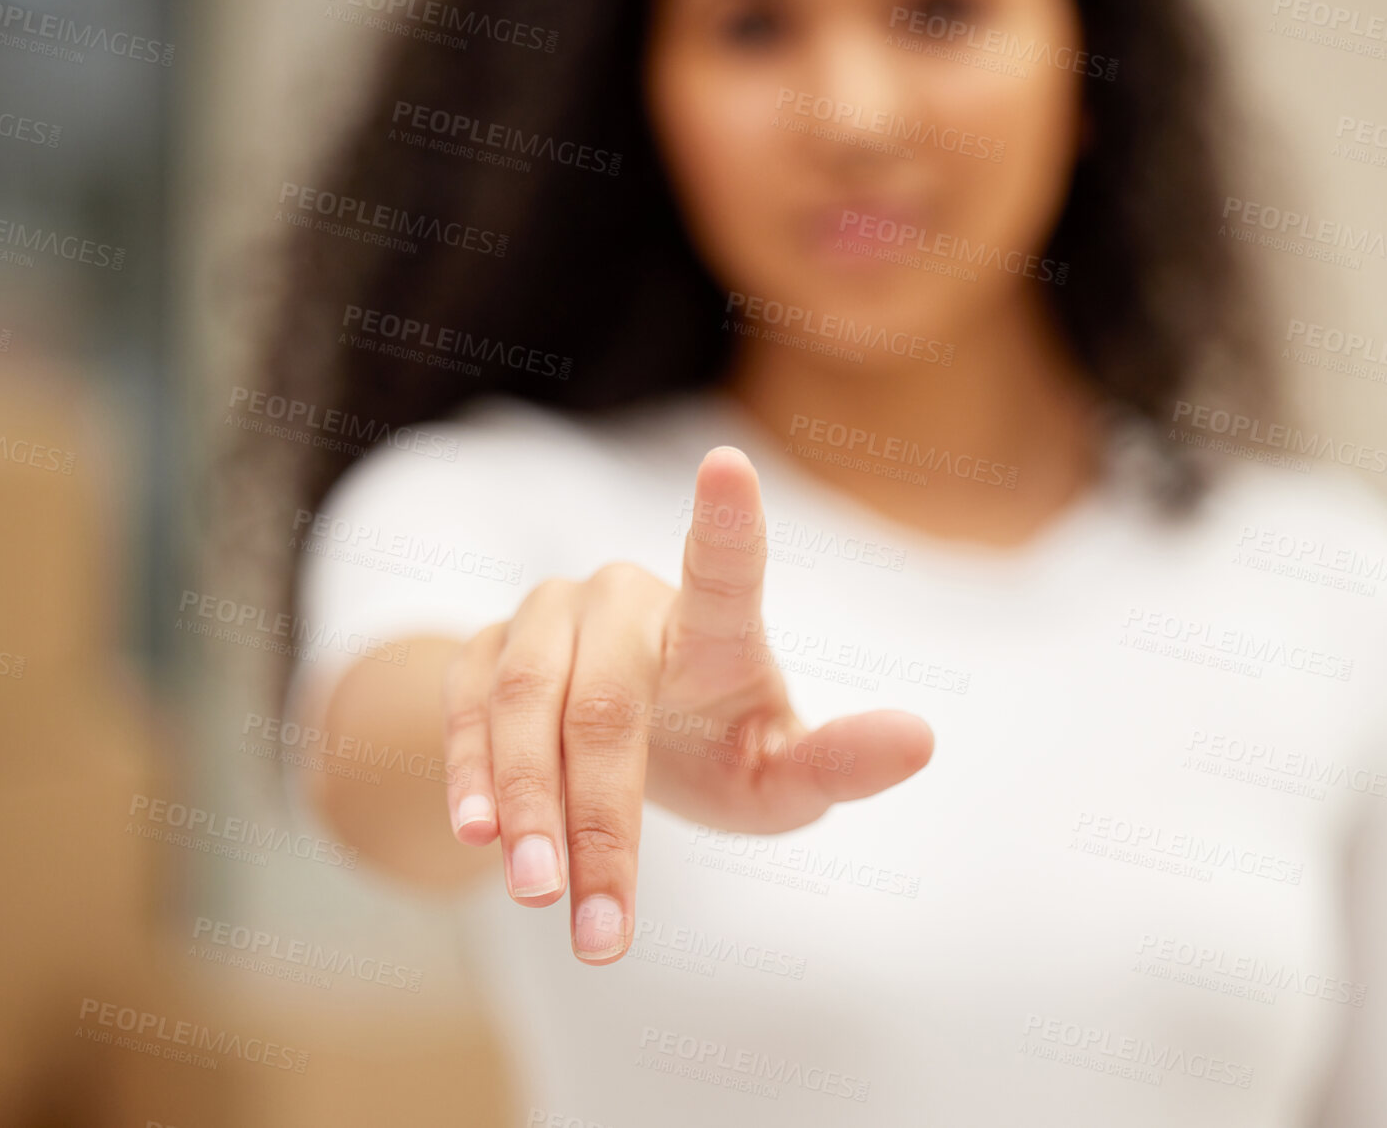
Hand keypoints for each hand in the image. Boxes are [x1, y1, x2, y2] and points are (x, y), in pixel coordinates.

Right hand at [439, 446, 933, 962]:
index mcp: (715, 624)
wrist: (606, 754)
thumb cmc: (717, 754)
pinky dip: (466, 769)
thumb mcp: (780, 777)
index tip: (729, 468)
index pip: (727, 567)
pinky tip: (475, 837)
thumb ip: (840, 764)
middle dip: (597, 815)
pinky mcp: (482, 645)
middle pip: (605, 703)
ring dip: (526, 803)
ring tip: (536, 891)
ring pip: (523, 703)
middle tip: (595, 919)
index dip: (725, 520)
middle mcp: (627, 600)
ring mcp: (547, 615)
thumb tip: (923, 740)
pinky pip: (464, 706)